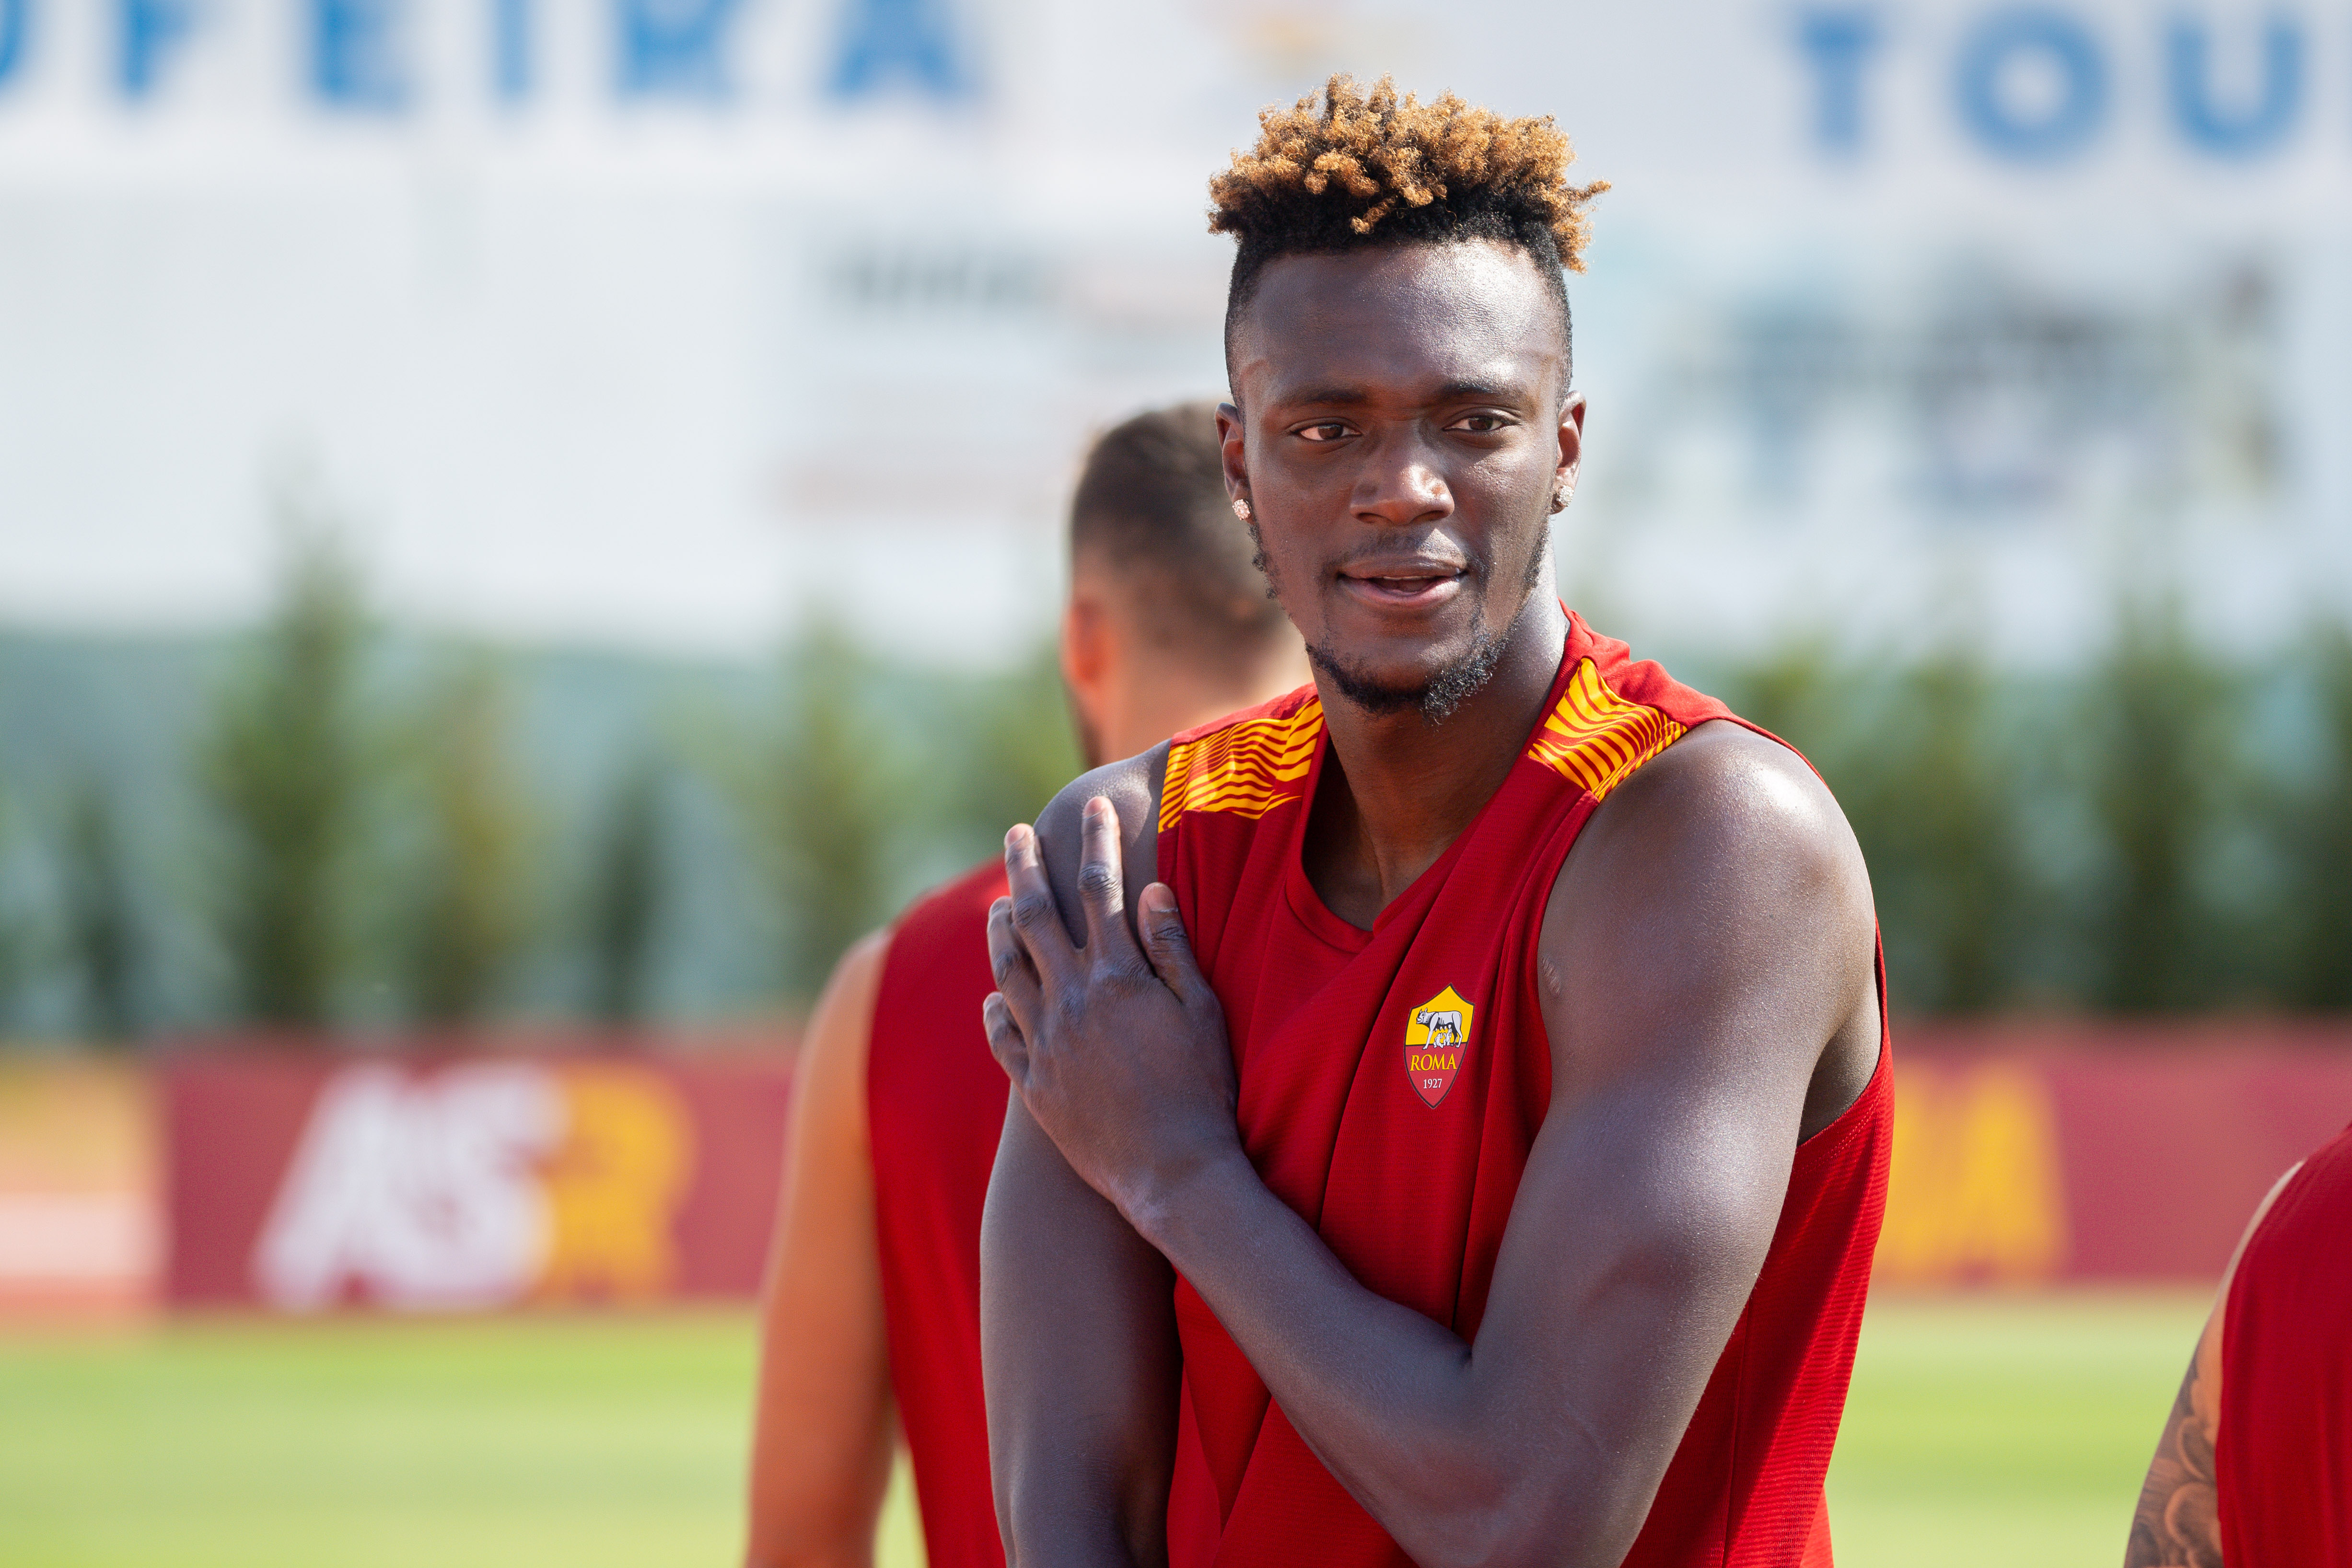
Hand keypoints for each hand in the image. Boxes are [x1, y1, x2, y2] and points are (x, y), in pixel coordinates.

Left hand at [983, 798, 1239, 1231]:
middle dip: (1026, 866)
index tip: (1090, 807)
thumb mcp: (1203, 1012)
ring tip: (999, 907)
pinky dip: (995, 1009)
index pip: (1100, 888)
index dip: (1095, 841)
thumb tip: (1149, 889)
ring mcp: (1046, 1043)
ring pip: (1007, 970)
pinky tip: (994, 997)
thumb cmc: (1202, 1091)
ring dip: (1001, 930)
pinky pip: (1001, 1035)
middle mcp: (1071, 1001)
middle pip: (1037, 916)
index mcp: (1117, 976)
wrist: (1172, 1174)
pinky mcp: (1034, 1084)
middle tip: (1016, 833)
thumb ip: (1171, 947)